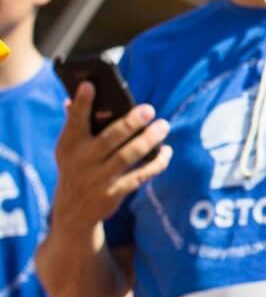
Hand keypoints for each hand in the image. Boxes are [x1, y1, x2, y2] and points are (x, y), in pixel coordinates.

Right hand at [51, 84, 170, 232]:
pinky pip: (141, 175)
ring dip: (149, 140)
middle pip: (110, 138)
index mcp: (70, 145)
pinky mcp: (115, 193)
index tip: (90, 84)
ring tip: (164, 125)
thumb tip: (73, 98)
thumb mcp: (68, 149)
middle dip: (130, 123)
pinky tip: (167, 151)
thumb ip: (74, 125)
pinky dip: (156, 163)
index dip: (81, 103)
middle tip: (150, 109)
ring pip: (129, 155)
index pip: (75, 120)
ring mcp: (99, 178)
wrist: (73, 211)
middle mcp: (83, 160)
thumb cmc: (76, 168)